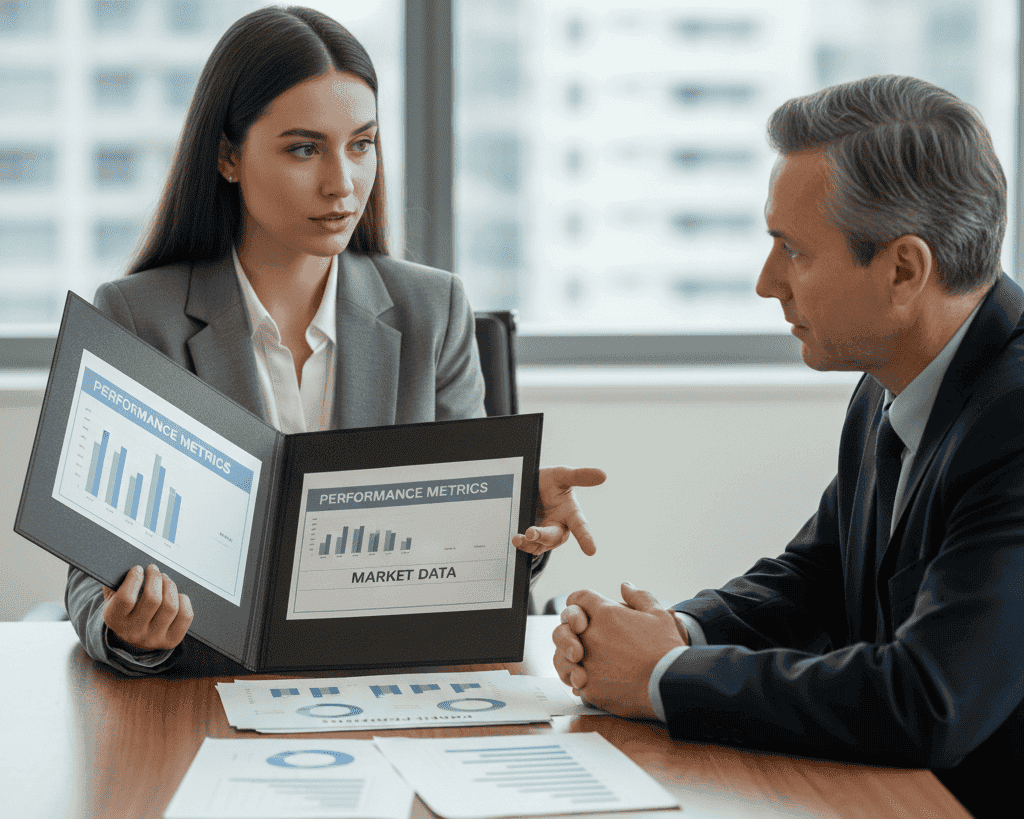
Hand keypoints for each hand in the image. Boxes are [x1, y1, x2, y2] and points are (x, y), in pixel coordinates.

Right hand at [102, 564, 192, 651]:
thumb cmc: (124, 609)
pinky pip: (185, 616)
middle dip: (156, 578)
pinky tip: (176, 595)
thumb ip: (114, 583)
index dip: (135, 579)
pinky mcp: (171, 639)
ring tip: (165, 579)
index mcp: (114, 620)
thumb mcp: (112, 598)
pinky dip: (183, 600)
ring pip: (171, 607)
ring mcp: (153, 638)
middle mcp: (133, 632)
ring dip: (170, 586)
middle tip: (154, 570)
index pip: (126, 599)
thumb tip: (121, 563)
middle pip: (153, 600)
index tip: (139, 568)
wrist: (133, 636)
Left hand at [513, 466, 605, 555]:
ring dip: (529, 544)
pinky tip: (516, 542)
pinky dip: (522, 546)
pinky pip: (528, 546)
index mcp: (571, 514)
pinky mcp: (531, 539)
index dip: (586, 538)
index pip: (580, 526)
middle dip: (543, 536)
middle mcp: (559, 527)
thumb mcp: (562, 475)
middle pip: (554, 537)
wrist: (529, 485)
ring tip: (518, 538)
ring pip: (539, 545)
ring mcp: (544, 534)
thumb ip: (580, 476)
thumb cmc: (551, 481)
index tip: (591, 551)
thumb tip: (603, 475)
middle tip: (531, 532)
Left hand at [558, 583, 686, 719]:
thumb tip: (625, 586)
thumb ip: (639, 597)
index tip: (586, 613)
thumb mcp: (659, 614)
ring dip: (567, 658)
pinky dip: (579, 680)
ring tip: (581, 663)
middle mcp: (591, 636)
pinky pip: (572, 681)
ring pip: (560, 658)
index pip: (578, 598)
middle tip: (581, 640)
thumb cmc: (667, 648)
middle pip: (562, 628)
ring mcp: (587, 663)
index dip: (580, 604)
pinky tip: (590, 681)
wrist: (671, 684)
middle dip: (568, 632)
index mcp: (605, 613)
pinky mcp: (589, 687)